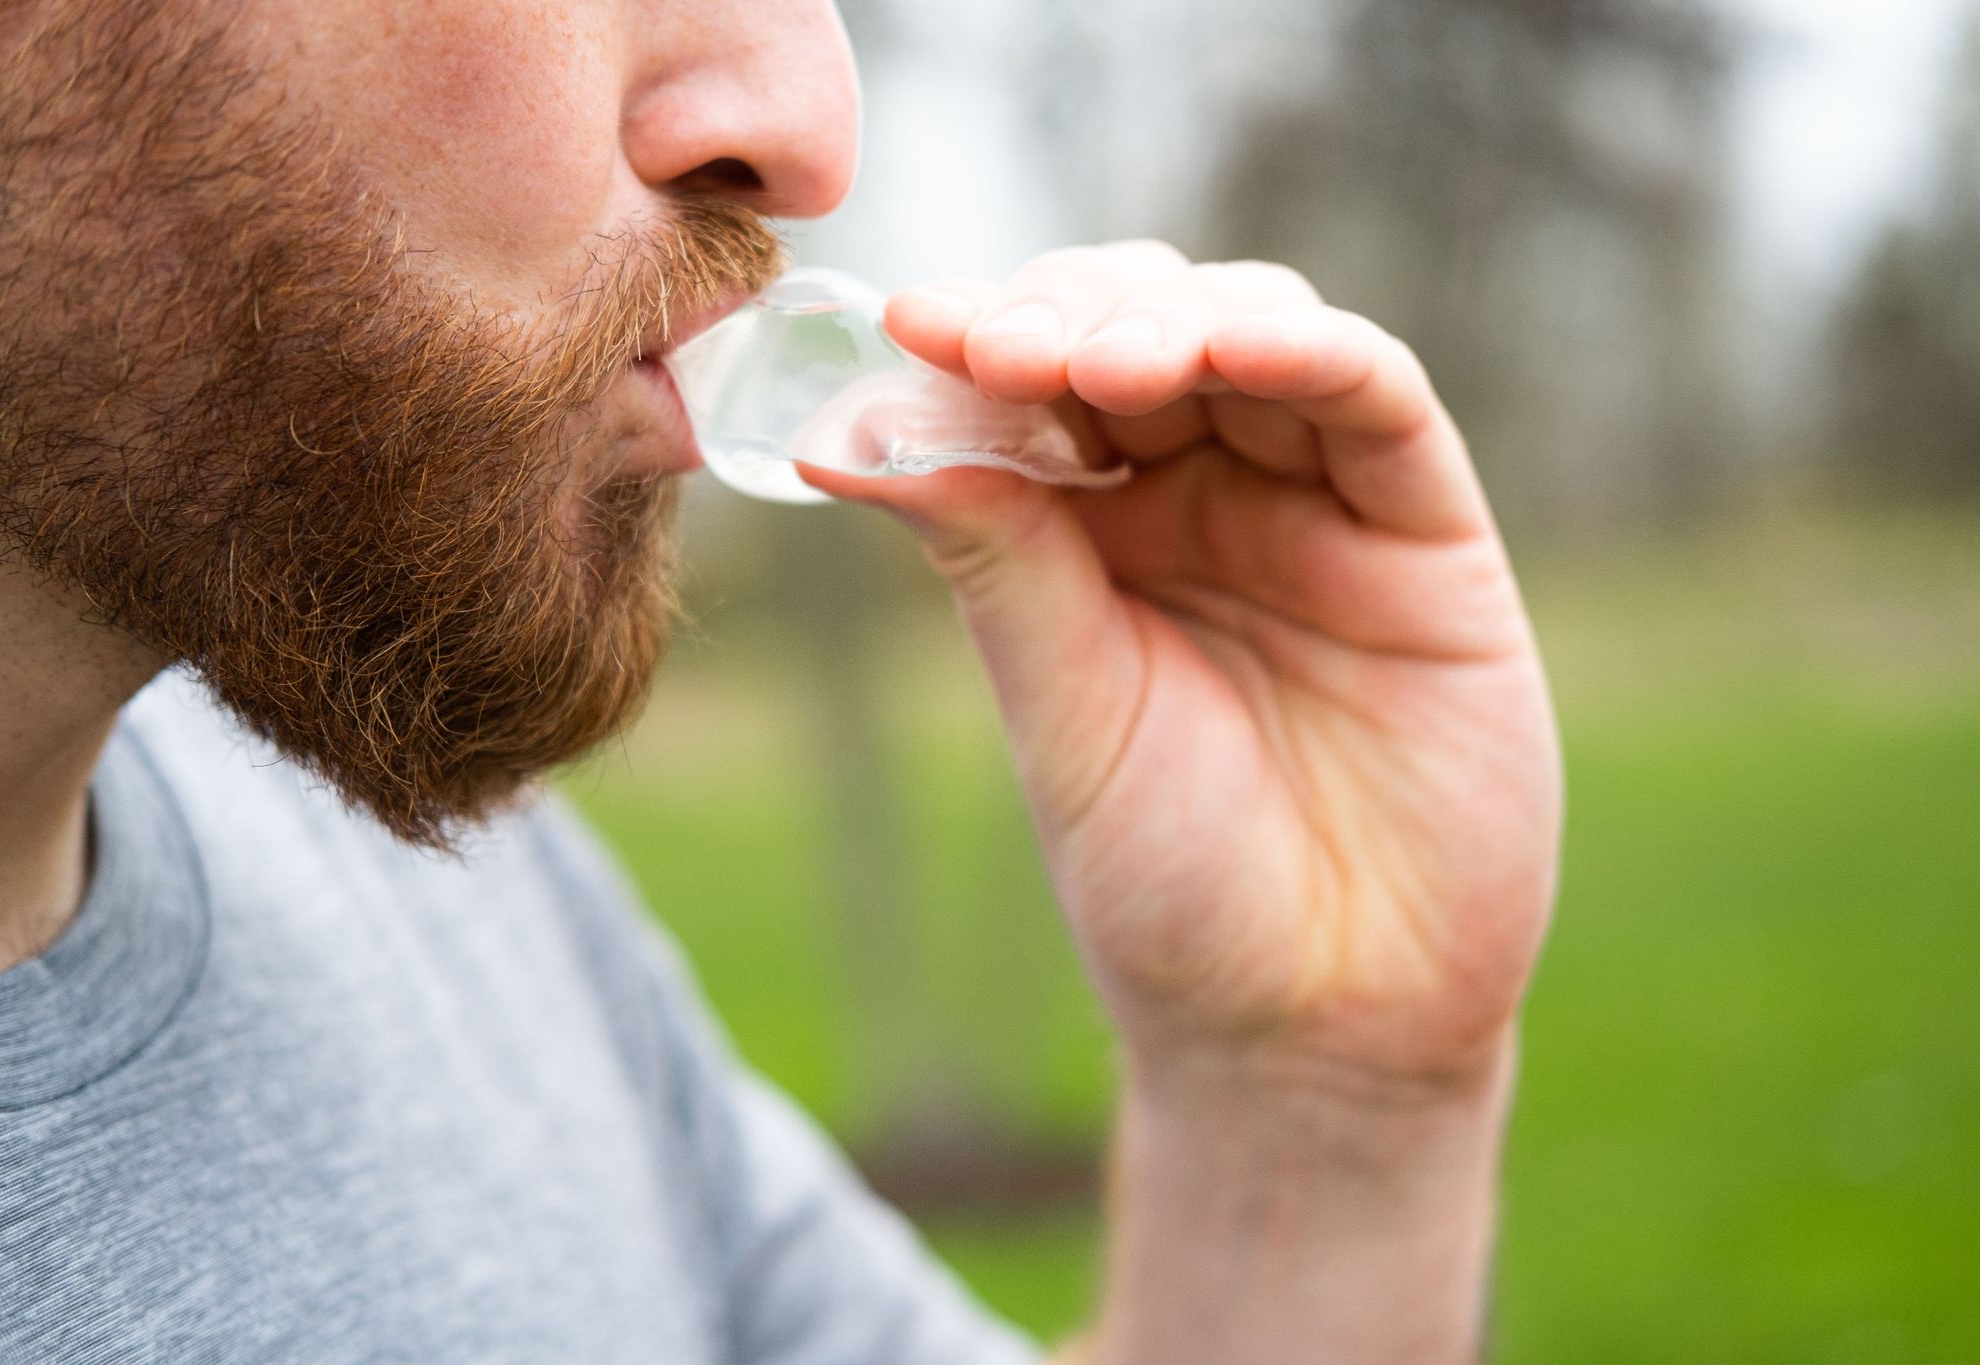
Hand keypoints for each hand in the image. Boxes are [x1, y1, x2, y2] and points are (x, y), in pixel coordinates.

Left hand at [796, 241, 1560, 1102]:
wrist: (1313, 1024)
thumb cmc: (1170, 882)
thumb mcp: (1063, 708)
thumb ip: (993, 556)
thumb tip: (846, 429)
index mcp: (1095, 535)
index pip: (1042, 384)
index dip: (982, 336)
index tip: (910, 320)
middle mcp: (1206, 499)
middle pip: (1147, 325)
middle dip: (1074, 314)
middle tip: (1008, 348)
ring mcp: (1319, 507)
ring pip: (1260, 334)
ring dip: (1178, 317)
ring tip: (1100, 361)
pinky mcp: (1429, 537)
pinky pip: (1382, 406)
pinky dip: (1313, 354)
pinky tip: (1237, 350)